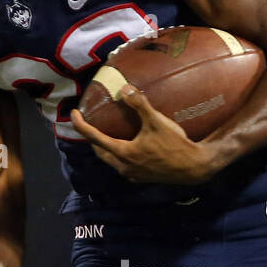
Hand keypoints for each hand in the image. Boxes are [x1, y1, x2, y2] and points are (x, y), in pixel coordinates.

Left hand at [70, 84, 217, 184]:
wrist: (193, 168)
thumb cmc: (175, 145)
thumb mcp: (156, 121)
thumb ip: (139, 104)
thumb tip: (124, 88)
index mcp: (123, 153)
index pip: (94, 138)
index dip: (81, 125)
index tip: (73, 114)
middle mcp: (124, 167)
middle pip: (100, 152)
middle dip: (92, 139)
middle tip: (91, 124)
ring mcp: (133, 175)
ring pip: (112, 160)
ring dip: (106, 148)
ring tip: (108, 134)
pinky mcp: (142, 178)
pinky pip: (124, 166)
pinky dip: (120, 155)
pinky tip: (128, 147)